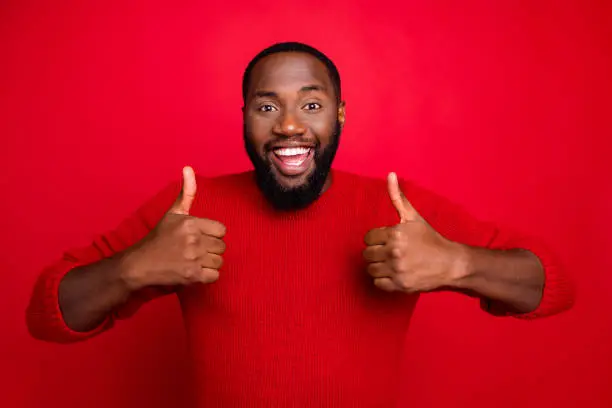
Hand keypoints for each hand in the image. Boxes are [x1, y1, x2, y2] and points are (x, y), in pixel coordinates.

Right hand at [120, 166, 226, 289]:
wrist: (139, 265)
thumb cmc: (158, 238)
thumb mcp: (173, 213)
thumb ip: (186, 192)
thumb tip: (188, 167)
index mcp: (191, 223)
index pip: (221, 230)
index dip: (212, 235)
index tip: (200, 238)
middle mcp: (194, 239)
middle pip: (221, 247)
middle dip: (211, 250)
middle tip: (196, 251)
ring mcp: (193, 258)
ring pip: (219, 262)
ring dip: (209, 264)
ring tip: (195, 262)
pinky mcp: (192, 275)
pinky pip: (214, 276)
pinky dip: (207, 276)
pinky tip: (195, 272)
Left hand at [363, 172, 465, 292]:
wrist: (450, 263)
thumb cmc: (430, 239)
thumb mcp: (413, 217)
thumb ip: (398, 197)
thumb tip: (390, 174)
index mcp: (396, 233)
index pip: (368, 238)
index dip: (376, 239)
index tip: (386, 240)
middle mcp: (394, 252)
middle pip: (367, 254)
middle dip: (376, 252)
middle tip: (388, 252)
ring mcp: (397, 270)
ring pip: (370, 269)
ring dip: (378, 267)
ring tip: (390, 263)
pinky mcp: (400, 285)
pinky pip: (378, 283)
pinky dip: (383, 280)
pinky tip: (393, 273)